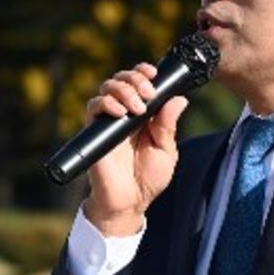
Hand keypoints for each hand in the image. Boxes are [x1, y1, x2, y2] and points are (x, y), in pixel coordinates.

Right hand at [81, 62, 189, 238]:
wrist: (129, 202)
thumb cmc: (148, 179)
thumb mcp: (166, 151)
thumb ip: (168, 126)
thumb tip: (179, 99)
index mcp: (144, 114)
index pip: (141, 82)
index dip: (144, 72)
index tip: (153, 73)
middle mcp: (125, 113)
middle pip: (123, 79)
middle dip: (136, 79)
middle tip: (148, 94)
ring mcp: (109, 121)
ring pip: (107, 87)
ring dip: (124, 89)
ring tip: (137, 107)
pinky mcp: (95, 131)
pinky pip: (93, 107)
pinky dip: (106, 103)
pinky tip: (120, 112)